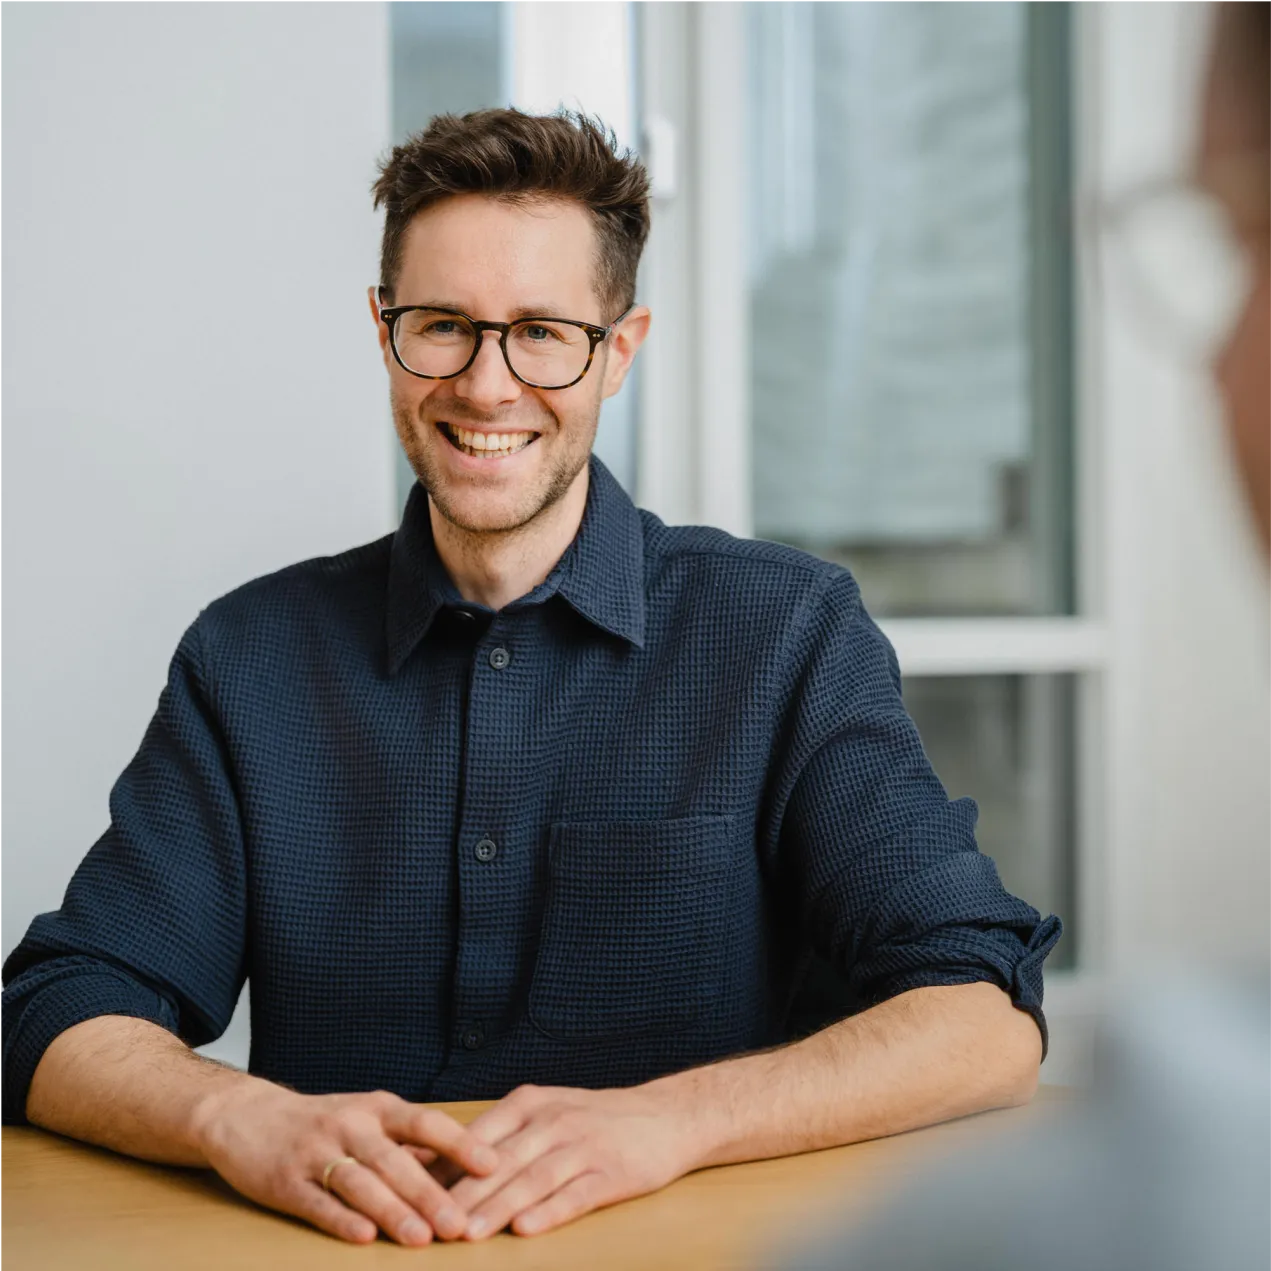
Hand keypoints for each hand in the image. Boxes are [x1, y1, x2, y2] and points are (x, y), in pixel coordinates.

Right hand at [192, 1080, 499, 1244]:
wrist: (246, 1116)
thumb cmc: (322, 1122)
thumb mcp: (368, 1118)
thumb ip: (408, 1142)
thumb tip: (462, 1165)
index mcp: (378, 1109)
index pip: (426, 1122)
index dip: (460, 1144)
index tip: (493, 1165)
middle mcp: (350, 1125)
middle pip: (395, 1161)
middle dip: (430, 1195)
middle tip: (460, 1225)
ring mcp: (316, 1152)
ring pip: (360, 1184)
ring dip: (392, 1212)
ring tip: (421, 1239)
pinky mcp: (285, 1181)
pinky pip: (318, 1203)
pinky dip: (342, 1221)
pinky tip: (364, 1238)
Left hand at [447, 1083, 694, 1239]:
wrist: (666, 1115)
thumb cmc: (594, 1120)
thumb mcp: (545, 1112)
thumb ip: (499, 1136)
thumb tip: (436, 1164)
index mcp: (530, 1103)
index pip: (478, 1137)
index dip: (444, 1168)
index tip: (410, 1197)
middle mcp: (554, 1120)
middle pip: (501, 1161)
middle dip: (463, 1195)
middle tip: (429, 1225)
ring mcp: (584, 1146)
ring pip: (533, 1179)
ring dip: (498, 1207)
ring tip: (468, 1234)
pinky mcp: (612, 1173)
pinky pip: (576, 1194)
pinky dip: (549, 1212)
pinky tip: (526, 1229)